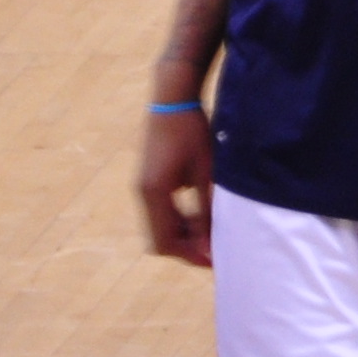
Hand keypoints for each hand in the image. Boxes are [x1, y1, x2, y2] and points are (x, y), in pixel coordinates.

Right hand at [137, 102, 215, 265]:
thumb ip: (205, 211)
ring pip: (160, 226)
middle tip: (214, 247)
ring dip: (183, 233)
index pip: (166, 242)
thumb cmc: (193, 132)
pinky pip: (160, 211)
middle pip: (160, 239)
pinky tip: (199, 213)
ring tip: (210, 229)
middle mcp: (143, 192)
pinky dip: (178, 219)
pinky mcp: (148, 180)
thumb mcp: (206, 174)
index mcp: (155, 192)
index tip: (214, 258)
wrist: (173, 98)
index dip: (190, 255)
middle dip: (186, 248)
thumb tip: (207, 246)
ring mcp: (143, 186)